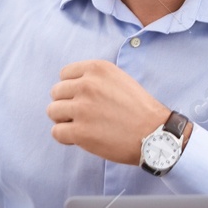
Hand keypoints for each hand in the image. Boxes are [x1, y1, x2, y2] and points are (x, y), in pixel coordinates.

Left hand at [47, 60, 172, 164]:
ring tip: (83, 126)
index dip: (72, 88)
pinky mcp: (80, 132)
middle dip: (67, 104)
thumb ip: (95, 78)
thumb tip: (69, 86)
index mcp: (97, 69)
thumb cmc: (139, 109)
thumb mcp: (119, 79)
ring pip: (52, 111)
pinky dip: (66, 137)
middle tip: (84, 115)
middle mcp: (87, 85)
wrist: (155, 135)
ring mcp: (82, 108)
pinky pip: (56, 132)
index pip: (64, 74)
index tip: (84, 99)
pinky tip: (81, 138)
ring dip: (64, 120)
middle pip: (56, 92)